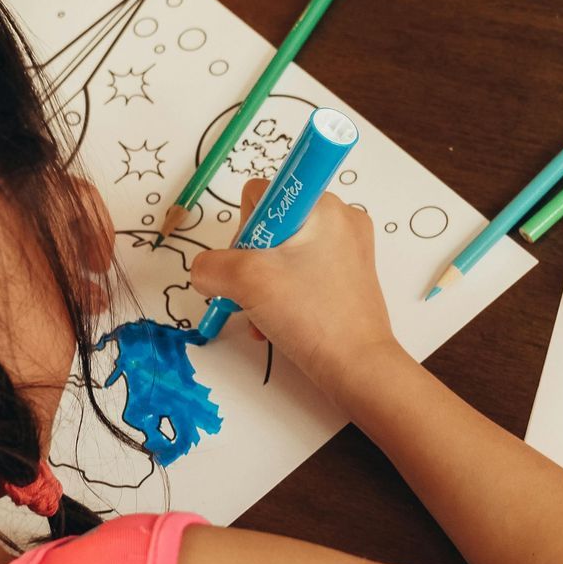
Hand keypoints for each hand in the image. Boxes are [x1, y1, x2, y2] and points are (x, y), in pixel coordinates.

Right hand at [190, 178, 402, 393]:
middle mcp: (340, 219)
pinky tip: (278, 322)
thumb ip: (211, 266)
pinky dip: (282, 296)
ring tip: (265, 316)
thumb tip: (205, 271)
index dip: (243, 230)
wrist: (357, 368)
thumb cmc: (311, 316)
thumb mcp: (246, 281)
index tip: (254, 263)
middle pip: (267, 228)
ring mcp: (347, 250)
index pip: (258, 195)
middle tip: (256, 295)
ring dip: (262, 287)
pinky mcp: (348, 277)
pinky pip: (301, 274)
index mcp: (323, 205)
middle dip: (250, 266)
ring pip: (281, 256)